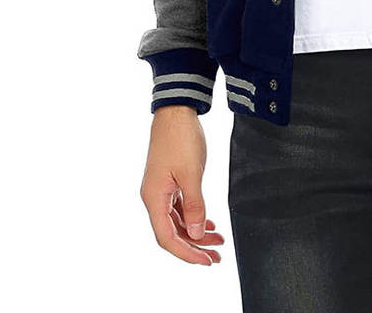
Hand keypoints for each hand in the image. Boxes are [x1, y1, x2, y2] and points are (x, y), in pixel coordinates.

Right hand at [140, 105, 223, 264]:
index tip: (206, 260)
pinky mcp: (169, 181)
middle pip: (172, 232)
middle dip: (194, 246)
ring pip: (177, 220)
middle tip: (216, 257)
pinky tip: (207, 222)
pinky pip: (179, 207)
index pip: (167, 237)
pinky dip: (193, 217)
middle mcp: (154, 197)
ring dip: (196, 232)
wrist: (177, 111)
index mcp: (154, 198)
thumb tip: (195, 233)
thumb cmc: (181, 138)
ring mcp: (161, 189)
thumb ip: (194, 205)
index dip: (186, 252)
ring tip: (218, 240)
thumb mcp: (191, 173)